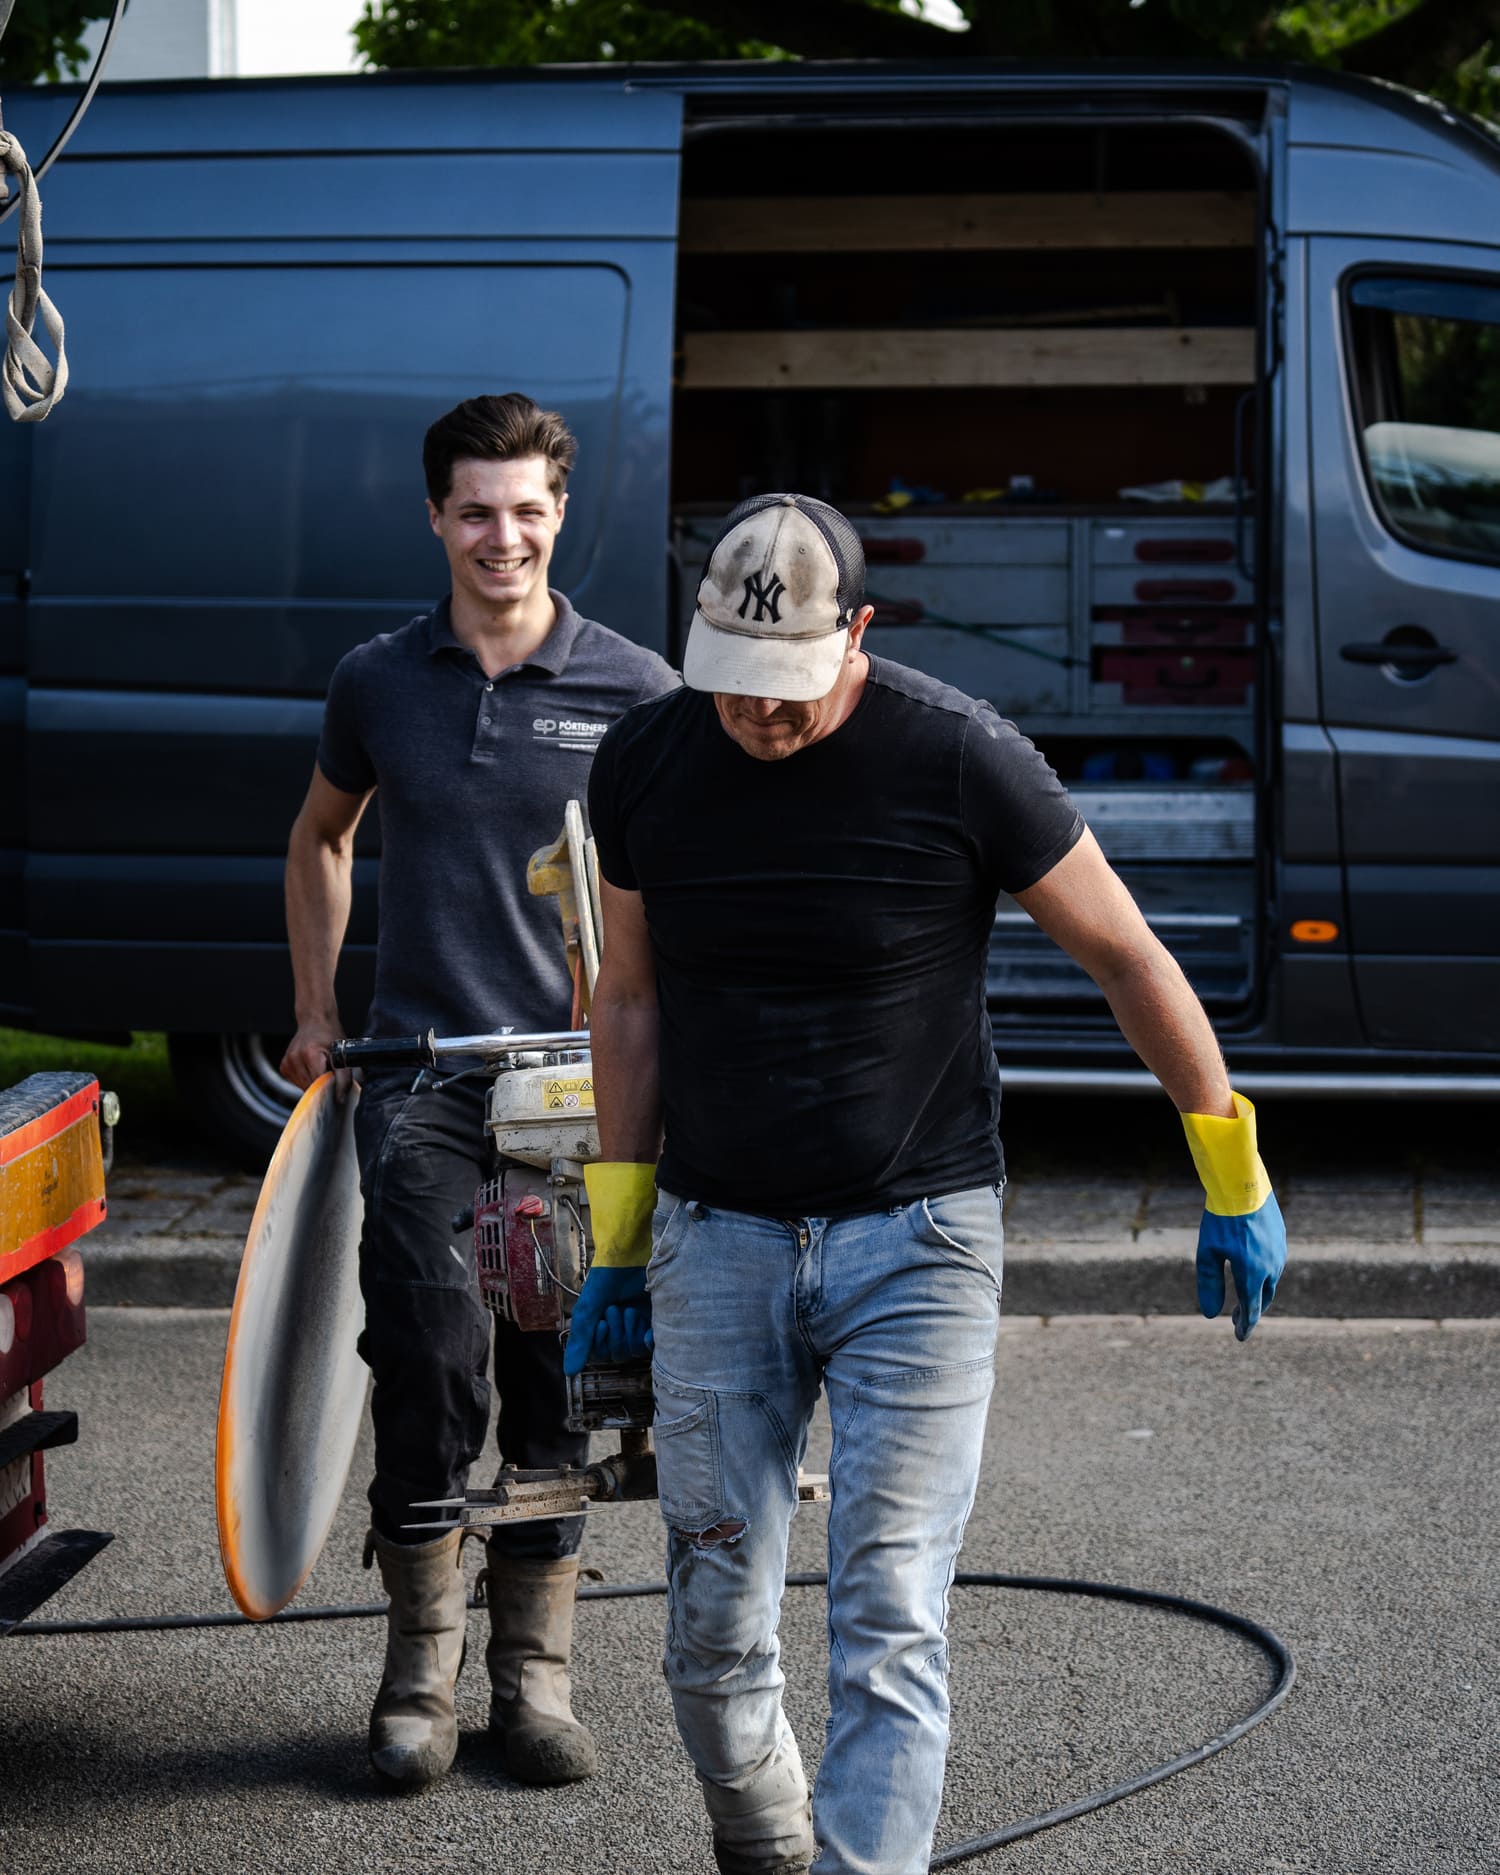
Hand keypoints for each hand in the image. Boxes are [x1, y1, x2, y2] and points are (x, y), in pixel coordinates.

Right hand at [280, 1018, 350, 1098]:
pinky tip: (311, 1068)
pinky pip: (297, 1082)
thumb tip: (341, 1099)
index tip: (336, 1091)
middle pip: (310, 1088)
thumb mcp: (342, 1054)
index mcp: (309, 1054)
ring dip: (314, 1084)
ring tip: (321, 1069)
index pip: (318, 1084)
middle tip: (331, 1077)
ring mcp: (286, 1063)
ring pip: (303, 1087)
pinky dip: (306, 1080)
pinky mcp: (283, 1067)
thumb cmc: (330, 1036)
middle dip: (322, 1087)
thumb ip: (343, 1078)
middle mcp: (294, 1059)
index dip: (329, 1090)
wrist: (315, 1021)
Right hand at [563, 1266, 651, 1373]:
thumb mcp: (590, 1305)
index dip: (599, 1344)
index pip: (599, 1352)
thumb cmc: (609, 1274)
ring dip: (628, 1333)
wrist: (635, 1250)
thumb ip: (581, 1337)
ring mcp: (639, 1323)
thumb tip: (569, 1372)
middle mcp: (620, 1325)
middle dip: (614, 1335)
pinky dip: (648, 1341)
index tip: (600, 1324)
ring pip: (633, 1350)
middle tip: (614, 1310)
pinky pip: (652, 1345)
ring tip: (628, 1310)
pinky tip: (647, 1332)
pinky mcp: (658, 1319)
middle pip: (617, 1354)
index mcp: (601, 1321)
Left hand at [1196, 1190, 1286, 1340]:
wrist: (1242, 1184)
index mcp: (1253, 1273)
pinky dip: (1264, 1274)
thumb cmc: (1221, 1219)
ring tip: (1243, 1296)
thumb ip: (1210, 1285)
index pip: (1251, 1309)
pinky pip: (1274, 1263)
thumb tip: (1210, 1315)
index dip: (1245, 1325)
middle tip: (1236, 1318)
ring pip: (1271, 1280)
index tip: (1239, 1337)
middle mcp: (1271, 1266)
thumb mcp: (1208, 1254)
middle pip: (1263, 1298)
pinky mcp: (1280, 1237)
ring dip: (1258, 1292)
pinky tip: (1252, 1270)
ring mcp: (1278, 1251)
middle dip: (1251, 1311)